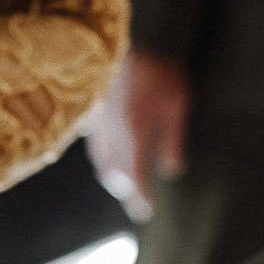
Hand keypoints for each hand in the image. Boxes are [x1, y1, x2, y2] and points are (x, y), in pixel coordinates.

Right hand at [88, 49, 189, 220]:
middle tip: (135, 200)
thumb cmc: (148, 73)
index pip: (137, 180)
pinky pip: (96, 146)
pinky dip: (104, 157)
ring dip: (114, 175)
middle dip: (126, 190)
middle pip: (116, 177)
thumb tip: (173, 170)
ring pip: (103, 163)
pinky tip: (107, 154)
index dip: (141, 199)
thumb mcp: (174, 102)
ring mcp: (97, 131)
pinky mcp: (89, 118)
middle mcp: (112, 142)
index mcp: (134, 141)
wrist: (107, 50)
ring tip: (123, 180)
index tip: (145, 213)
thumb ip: (173, 138)